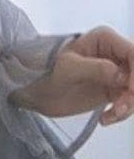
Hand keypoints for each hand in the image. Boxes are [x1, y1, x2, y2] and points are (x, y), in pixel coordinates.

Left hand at [10, 25, 133, 125]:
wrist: (34, 91)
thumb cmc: (45, 72)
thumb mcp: (68, 68)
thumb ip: (96, 69)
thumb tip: (124, 75)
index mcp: (104, 40)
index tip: (130, 90)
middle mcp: (114, 54)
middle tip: (120, 108)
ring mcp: (116, 73)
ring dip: (130, 105)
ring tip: (111, 115)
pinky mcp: (113, 90)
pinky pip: (129, 102)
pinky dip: (123, 113)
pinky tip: (106, 119)